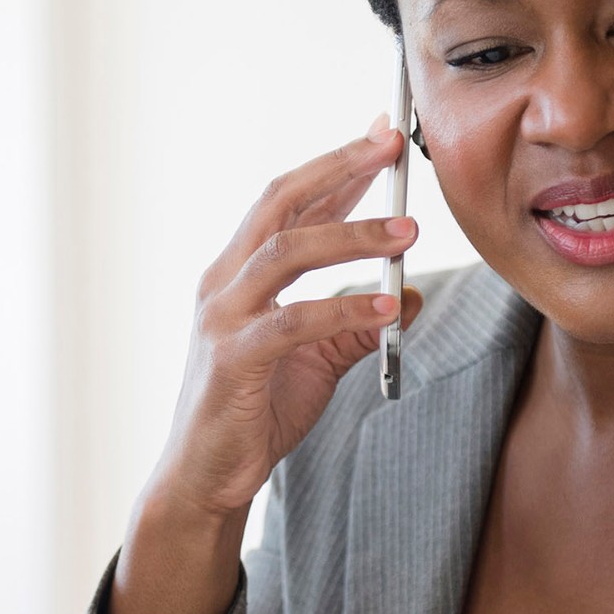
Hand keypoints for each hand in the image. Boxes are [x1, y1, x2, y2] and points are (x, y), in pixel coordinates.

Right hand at [106, 117, 421, 613]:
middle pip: (279, 203)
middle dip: (338, 168)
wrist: (205, 477)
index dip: (335, 167)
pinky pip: (294, 322)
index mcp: (237, 275)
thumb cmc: (252, 414)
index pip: (286, 204)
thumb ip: (353, 325)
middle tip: (391, 146)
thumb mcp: (314, 362)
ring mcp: (222, 319)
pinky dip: (344, 309)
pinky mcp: (232, 361)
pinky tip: (388, 304)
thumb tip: (408, 293)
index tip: (380, 136)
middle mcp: (222, 284)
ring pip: (285, 252)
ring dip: (351, 234)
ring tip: (408, 229)